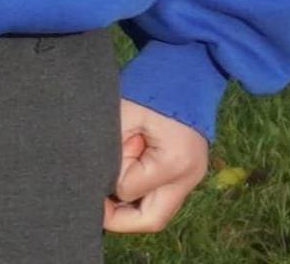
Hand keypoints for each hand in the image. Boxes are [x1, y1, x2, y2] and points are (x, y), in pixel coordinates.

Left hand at [103, 99, 208, 233]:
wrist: (186, 69)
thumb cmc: (151, 87)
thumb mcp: (123, 113)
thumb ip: (110, 148)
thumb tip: (97, 180)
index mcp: (173, 162)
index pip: (127, 191)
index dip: (107, 180)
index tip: (100, 159)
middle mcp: (188, 178)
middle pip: (152, 220)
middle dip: (120, 219)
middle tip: (96, 204)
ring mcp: (192, 178)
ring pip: (158, 213)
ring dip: (131, 209)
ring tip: (109, 189)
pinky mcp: (189, 173)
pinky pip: (162, 198)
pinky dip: (141, 196)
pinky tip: (124, 180)